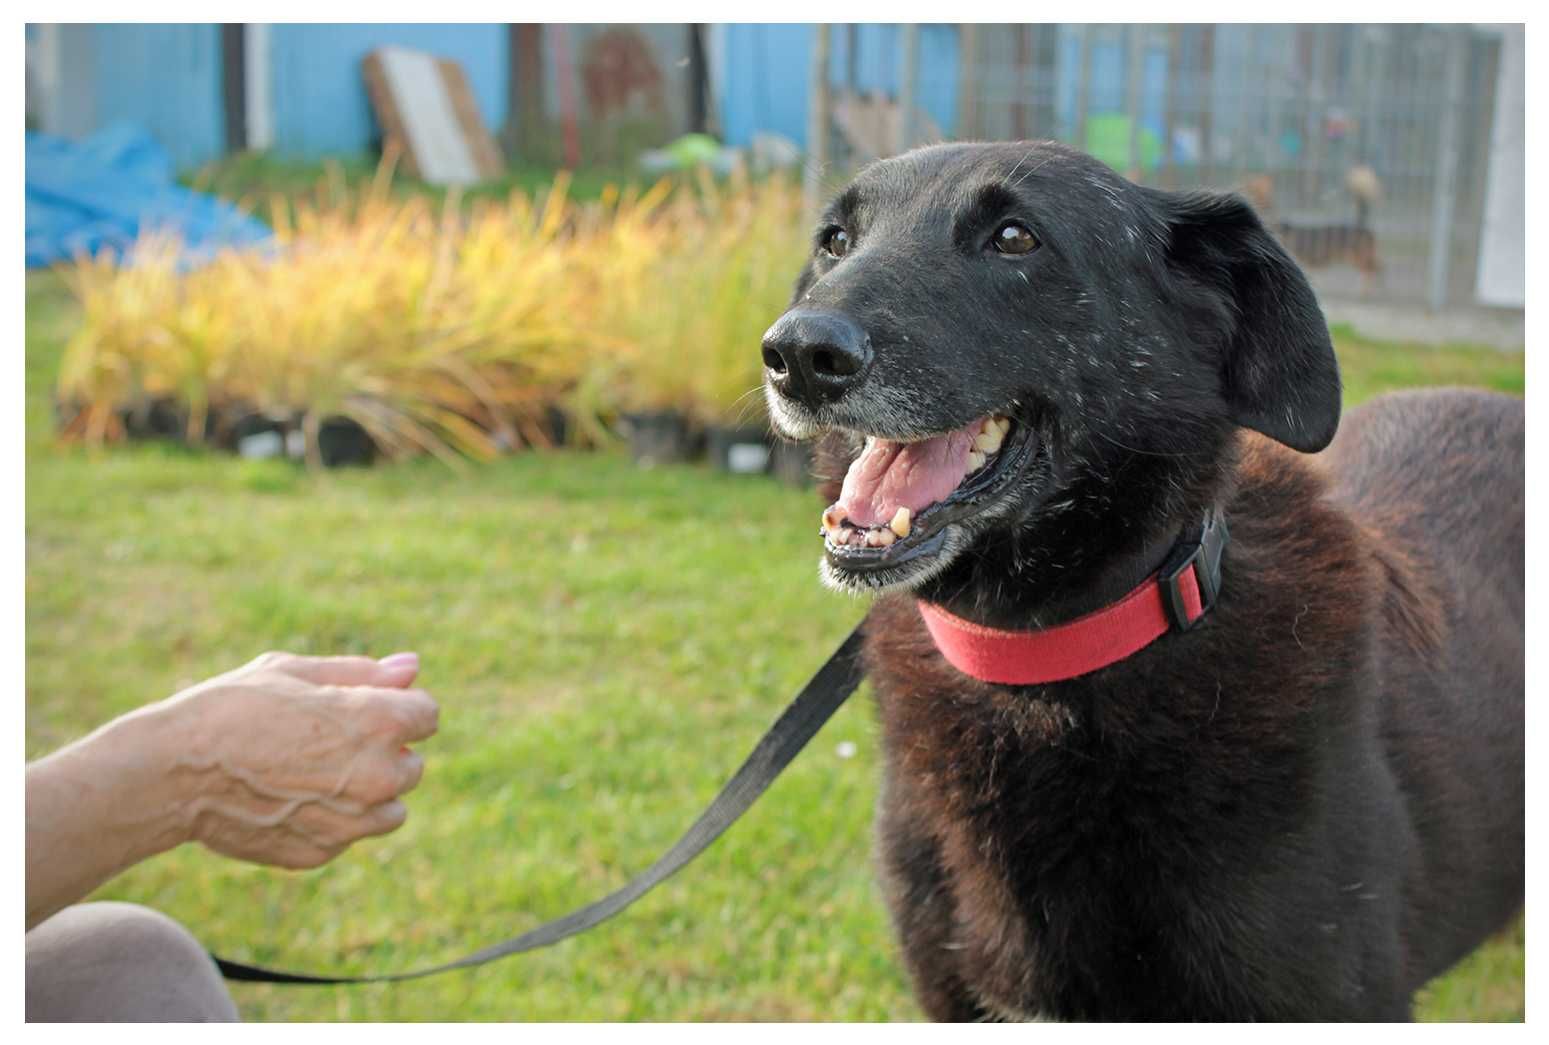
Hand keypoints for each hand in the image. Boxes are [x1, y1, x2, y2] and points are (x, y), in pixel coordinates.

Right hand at [159, 651, 437, 869]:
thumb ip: (362, 672)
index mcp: (379, 721)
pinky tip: (288, 802)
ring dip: (368, 794)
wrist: (173, 772)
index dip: (398, 708)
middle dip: (384, 753)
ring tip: (311, 775)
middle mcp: (378, 775)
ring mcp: (352, 821)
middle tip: (326, 742)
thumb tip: (411, 667)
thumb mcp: (296, 672)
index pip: (427, 715)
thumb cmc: (231, 707)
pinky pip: (349, 835)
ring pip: (391, 808)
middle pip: (413, 765)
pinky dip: (332, 822)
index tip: (364, 708)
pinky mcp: (323, 852)